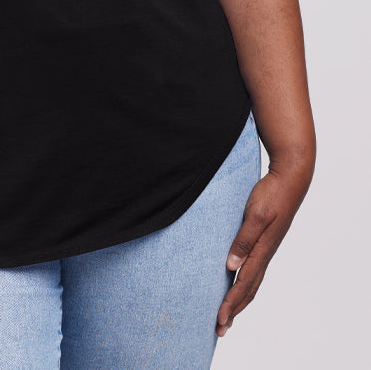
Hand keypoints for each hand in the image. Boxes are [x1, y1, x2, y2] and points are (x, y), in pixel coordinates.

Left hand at [216, 162, 313, 336]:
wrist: (290, 180)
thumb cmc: (271, 194)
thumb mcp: (256, 214)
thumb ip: (243, 240)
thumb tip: (230, 266)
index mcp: (262, 250)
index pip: (243, 284)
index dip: (230, 303)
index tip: (219, 319)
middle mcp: (265, 254)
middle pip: (248, 290)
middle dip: (233, 310)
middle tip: (219, 329)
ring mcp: (266, 249)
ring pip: (252, 283)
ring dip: (239, 301)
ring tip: (228, 316)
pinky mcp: (265, 243)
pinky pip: (254, 271)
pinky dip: (245, 286)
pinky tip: (238, 286)